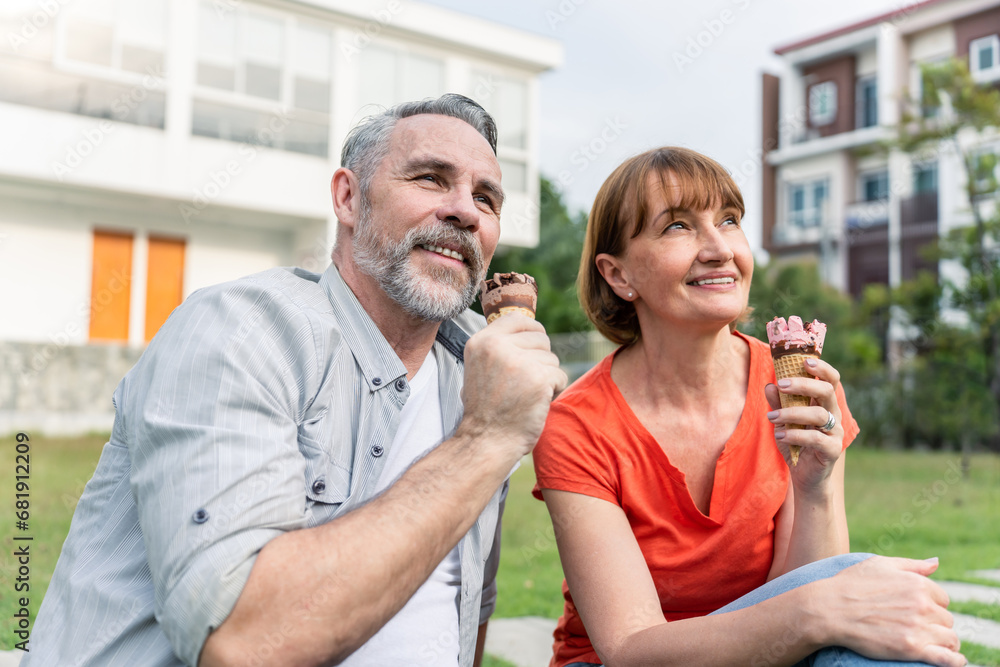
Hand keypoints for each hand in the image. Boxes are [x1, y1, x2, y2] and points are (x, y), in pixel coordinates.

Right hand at [458, 314, 567, 458]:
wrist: (487, 441)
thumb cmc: (486, 409)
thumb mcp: (479, 368)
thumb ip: (498, 347)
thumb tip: (527, 327)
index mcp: (481, 341)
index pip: (519, 319)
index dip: (532, 333)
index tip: (532, 351)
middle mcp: (497, 346)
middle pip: (540, 339)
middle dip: (540, 360)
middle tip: (525, 383)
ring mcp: (518, 361)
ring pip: (552, 359)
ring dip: (547, 377)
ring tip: (528, 395)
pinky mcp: (538, 378)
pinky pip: (561, 376)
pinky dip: (555, 391)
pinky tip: (538, 402)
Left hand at [765, 357, 843, 486]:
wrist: (805, 476)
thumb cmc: (795, 444)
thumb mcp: (783, 421)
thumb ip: (778, 403)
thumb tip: (769, 385)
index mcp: (824, 403)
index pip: (831, 379)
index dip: (822, 368)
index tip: (805, 360)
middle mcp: (833, 414)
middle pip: (826, 390)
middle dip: (803, 384)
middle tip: (781, 384)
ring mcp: (835, 432)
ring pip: (818, 414)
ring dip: (791, 412)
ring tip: (771, 416)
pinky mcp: (832, 450)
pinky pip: (815, 438)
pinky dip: (795, 434)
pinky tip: (780, 435)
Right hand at [816, 556, 964, 666]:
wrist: (828, 609)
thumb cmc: (850, 584)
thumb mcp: (879, 565)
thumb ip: (912, 565)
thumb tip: (936, 563)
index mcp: (917, 583)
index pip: (942, 598)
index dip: (931, 605)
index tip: (917, 612)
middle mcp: (922, 604)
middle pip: (946, 618)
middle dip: (935, 623)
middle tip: (917, 628)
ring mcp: (917, 627)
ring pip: (949, 638)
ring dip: (944, 641)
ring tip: (934, 644)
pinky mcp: (911, 648)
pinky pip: (946, 658)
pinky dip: (954, 660)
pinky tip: (954, 660)